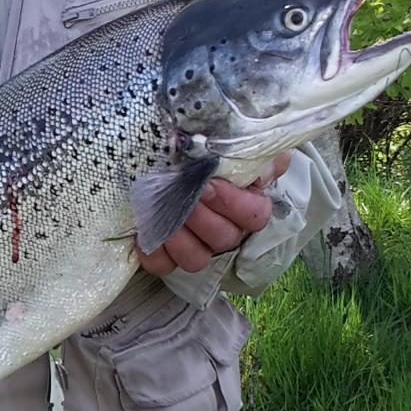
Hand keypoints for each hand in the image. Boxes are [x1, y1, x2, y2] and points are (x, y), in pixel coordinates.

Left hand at [137, 151, 291, 276]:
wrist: (164, 159)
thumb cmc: (204, 152)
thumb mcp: (236, 144)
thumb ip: (258, 153)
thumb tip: (267, 165)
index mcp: (247, 206)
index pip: (255, 215)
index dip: (233, 203)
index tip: (209, 184)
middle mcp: (225, 231)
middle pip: (224, 237)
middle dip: (202, 217)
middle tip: (182, 194)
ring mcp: (197, 247)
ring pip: (197, 259)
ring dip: (180, 238)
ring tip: (162, 213)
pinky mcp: (167, 256)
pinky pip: (163, 266)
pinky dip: (153, 253)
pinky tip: (143, 231)